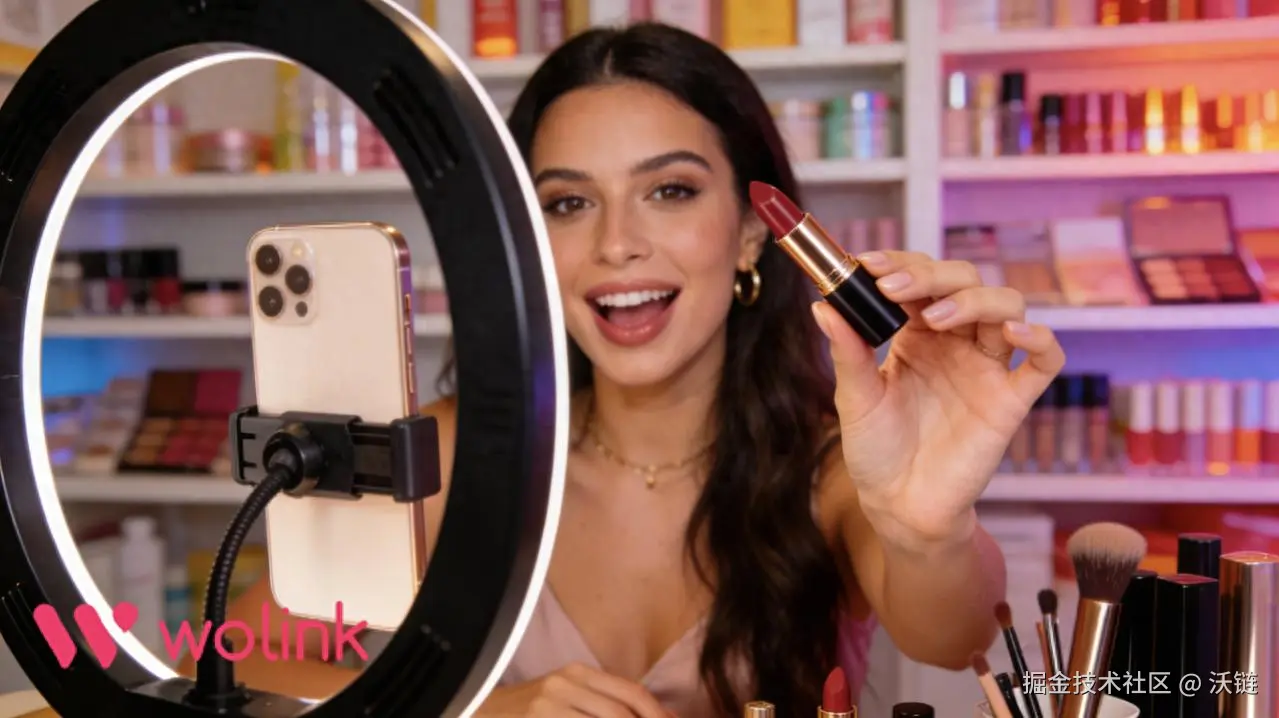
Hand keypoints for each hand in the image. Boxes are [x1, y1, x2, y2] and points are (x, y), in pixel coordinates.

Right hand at [478, 662, 671, 717]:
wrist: (478, 709)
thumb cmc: (530, 711)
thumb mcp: (567, 696)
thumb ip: (604, 703)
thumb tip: (657, 717)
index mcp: (577, 672)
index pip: (633, 693)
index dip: (659, 715)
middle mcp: (564, 684)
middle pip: (620, 714)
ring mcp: (546, 706)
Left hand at [812, 251, 1064, 549]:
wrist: (899, 504)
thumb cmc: (876, 449)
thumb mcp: (854, 398)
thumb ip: (846, 351)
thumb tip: (821, 304)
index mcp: (916, 333)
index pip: (920, 278)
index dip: (900, 264)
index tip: (868, 266)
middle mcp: (956, 341)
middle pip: (964, 280)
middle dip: (931, 276)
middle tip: (894, 289)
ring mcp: (987, 367)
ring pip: (1006, 305)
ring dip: (975, 300)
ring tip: (937, 319)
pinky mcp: (1011, 400)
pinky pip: (1045, 360)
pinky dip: (1040, 338)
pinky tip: (1015, 332)